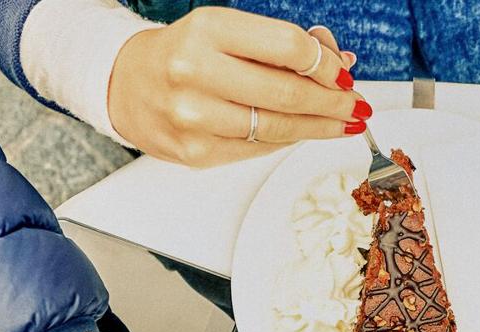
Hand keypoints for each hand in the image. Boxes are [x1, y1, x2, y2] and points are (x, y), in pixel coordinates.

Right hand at [110, 8, 365, 165]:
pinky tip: (303, 132)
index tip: (343, 73)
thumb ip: (281, 45)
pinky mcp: (196, 153)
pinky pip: (259, 149)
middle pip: (288, 93)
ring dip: (319, 127)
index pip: (287, 47)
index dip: (325, 64)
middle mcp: (196, 72)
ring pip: (278, 128)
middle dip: (332, 102)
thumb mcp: (227, 31)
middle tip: (355, 104)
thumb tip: (340, 62)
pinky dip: (288, 140)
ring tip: (342, 123)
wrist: (124, 85)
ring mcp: (195, 118)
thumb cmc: (183, 54)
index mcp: (207, 30)